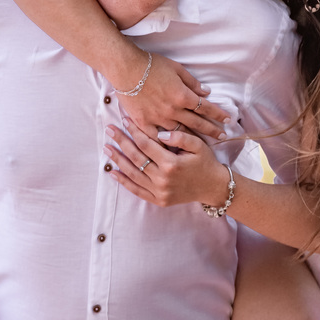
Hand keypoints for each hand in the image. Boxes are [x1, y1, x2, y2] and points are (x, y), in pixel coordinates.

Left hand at [104, 120, 231, 207]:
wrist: (213, 187)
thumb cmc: (206, 162)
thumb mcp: (198, 145)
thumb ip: (180, 137)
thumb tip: (160, 133)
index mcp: (172, 163)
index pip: (146, 144)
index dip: (134, 130)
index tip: (124, 119)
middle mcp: (163, 179)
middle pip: (136, 157)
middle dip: (121, 141)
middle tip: (109, 129)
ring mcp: (159, 192)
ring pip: (133, 174)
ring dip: (117, 160)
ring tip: (106, 148)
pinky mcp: (158, 200)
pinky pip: (137, 190)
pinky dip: (123, 182)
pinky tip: (112, 172)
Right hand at [112, 52, 229, 139]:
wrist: (126, 68)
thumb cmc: (151, 65)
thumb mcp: (176, 68)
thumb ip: (192, 83)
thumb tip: (206, 92)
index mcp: (183, 96)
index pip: (206, 108)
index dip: (218, 114)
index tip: (228, 121)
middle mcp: (173, 110)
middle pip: (197, 123)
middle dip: (211, 130)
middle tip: (222, 136)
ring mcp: (158, 118)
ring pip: (179, 133)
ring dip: (192, 139)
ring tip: (202, 145)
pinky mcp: (144, 123)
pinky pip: (157, 138)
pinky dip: (166, 144)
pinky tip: (173, 151)